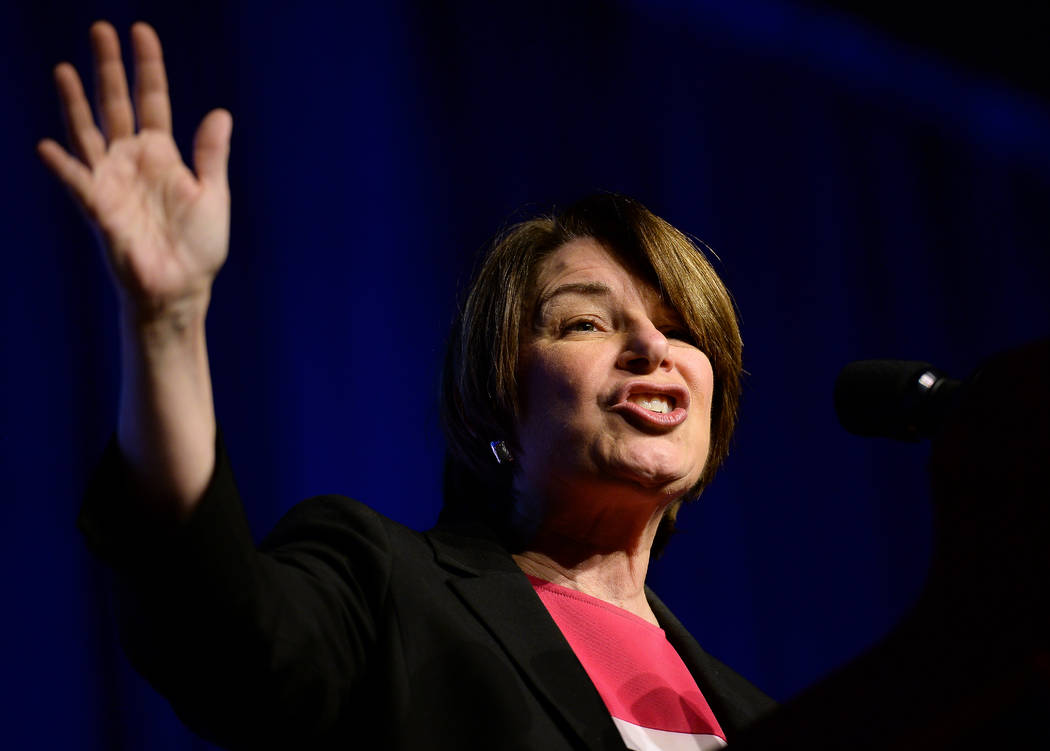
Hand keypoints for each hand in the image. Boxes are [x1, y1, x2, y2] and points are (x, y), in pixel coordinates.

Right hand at [38, 21, 231, 318]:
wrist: (181, 288)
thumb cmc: (199, 247)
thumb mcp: (213, 195)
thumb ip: (211, 155)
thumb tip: (220, 112)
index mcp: (163, 154)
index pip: (152, 100)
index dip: (148, 66)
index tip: (141, 32)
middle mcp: (132, 160)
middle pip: (116, 104)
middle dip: (109, 68)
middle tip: (101, 29)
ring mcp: (112, 181)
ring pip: (89, 132)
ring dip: (76, 103)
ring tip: (66, 69)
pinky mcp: (99, 208)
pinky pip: (77, 182)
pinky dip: (63, 166)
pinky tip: (49, 148)